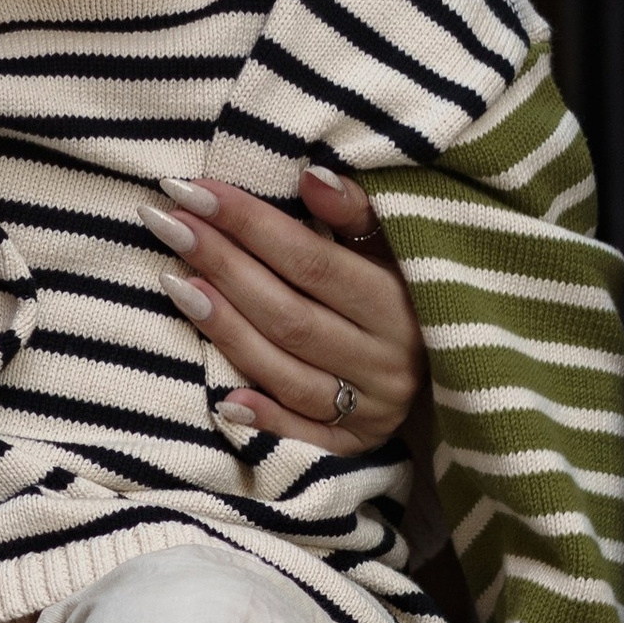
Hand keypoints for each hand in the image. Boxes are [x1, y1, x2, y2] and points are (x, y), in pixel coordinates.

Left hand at [144, 166, 424, 450]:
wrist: (457, 368)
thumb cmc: (407, 291)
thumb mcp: (396, 246)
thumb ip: (356, 212)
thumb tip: (311, 177)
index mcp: (400, 302)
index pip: (310, 260)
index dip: (248, 224)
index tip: (191, 190)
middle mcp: (387, 359)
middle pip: (288, 314)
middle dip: (222, 265)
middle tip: (166, 225)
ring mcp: (370, 408)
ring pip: (286, 372)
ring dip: (225, 330)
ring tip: (172, 283)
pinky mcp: (354, 446)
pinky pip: (302, 437)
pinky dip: (264, 417)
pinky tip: (220, 397)